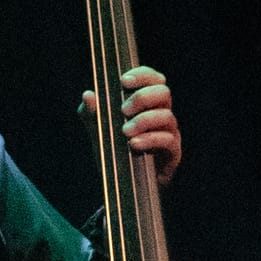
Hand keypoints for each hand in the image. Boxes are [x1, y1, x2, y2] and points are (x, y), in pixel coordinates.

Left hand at [81, 64, 179, 185]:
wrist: (124, 186)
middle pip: (163, 92)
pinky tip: (134, 144)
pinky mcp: (172, 152)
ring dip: (144, 120)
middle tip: (123, 110)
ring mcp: (169, 132)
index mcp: (147, 103)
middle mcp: (161, 113)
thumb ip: (92, 114)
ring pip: (166, 116)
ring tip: (125, 132)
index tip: (124, 81)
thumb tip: (88, 96)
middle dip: (142, 98)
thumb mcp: (98, 131)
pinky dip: (150, 140)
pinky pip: (168, 140)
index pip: (153, 79)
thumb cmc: (115, 152)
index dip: (142, 75)